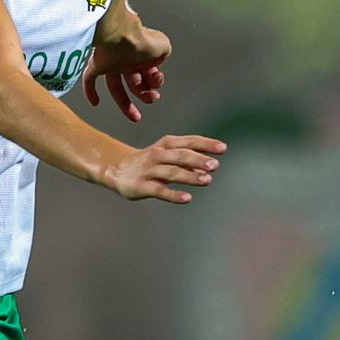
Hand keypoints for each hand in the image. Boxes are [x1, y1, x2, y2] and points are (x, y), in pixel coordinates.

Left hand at [83, 26, 171, 122]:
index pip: (148, 73)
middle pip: (134, 83)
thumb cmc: (140, 39)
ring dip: (125, 103)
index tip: (156, 83)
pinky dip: (90, 91)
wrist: (122, 34)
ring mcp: (111, 62)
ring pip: (115, 86)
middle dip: (144, 95)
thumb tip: (159, 59)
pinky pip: (89, 79)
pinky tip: (95, 102)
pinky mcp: (97, 64)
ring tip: (135, 116)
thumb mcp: (163, 47)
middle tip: (151, 100)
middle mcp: (126, 59)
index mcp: (141, 54)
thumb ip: (162, 54)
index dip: (154, 82)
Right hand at [105, 134, 226, 202]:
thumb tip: (209, 167)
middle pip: (180, 155)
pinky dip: (173, 194)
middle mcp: (158, 154)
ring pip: (171, 172)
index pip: (189, 141)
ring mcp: (149, 170)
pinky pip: (159, 190)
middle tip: (215, 165)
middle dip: (198, 159)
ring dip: (190, 176)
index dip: (205, 144)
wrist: (116, 169)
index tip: (222, 148)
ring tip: (207, 180)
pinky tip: (187, 198)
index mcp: (166, 144)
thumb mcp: (167, 155)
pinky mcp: (141, 186)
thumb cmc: (149, 162)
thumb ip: (187, 160)